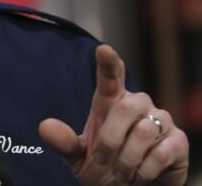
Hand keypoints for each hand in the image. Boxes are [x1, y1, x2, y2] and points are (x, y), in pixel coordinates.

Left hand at [38, 45, 188, 184]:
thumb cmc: (104, 165)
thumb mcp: (77, 156)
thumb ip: (64, 142)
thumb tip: (45, 127)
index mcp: (110, 101)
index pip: (110, 76)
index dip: (108, 63)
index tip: (104, 50)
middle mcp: (137, 104)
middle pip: (125, 107)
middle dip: (110, 139)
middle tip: (102, 162)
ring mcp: (160, 120)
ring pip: (143, 131)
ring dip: (126, 159)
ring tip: (121, 173)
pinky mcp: (178, 141)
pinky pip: (161, 152)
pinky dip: (145, 170)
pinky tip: (140, 176)